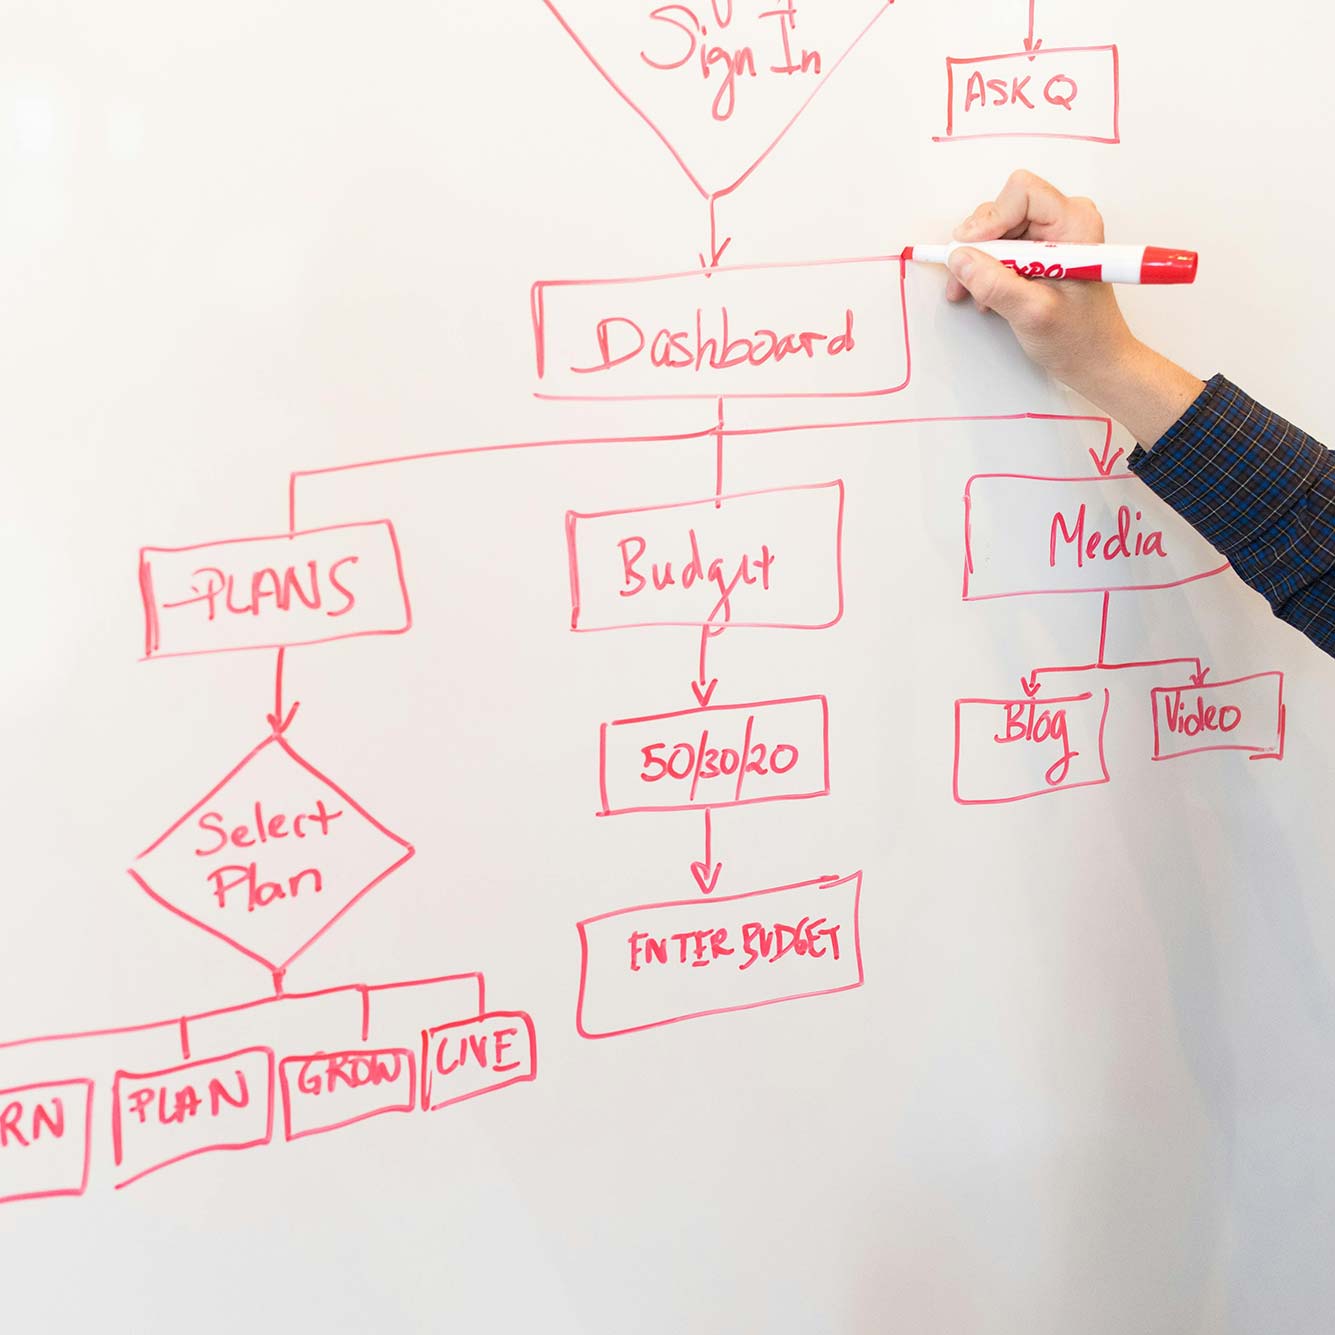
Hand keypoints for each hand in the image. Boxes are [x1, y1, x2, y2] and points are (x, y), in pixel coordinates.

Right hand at [945, 169, 1137, 389]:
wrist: (1095, 360)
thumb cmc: (1080, 338)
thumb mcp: (1032, 313)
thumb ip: (994, 284)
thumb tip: (960, 259)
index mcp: (1075, 224)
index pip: (1022, 193)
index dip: (989, 220)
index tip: (968, 250)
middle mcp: (1065, 221)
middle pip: (1004, 210)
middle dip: (978, 245)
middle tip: (966, 278)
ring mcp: (1052, 235)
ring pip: (997, 229)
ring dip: (978, 260)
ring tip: (975, 292)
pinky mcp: (1041, 250)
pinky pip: (1002, 245)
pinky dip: (985, 269)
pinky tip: (985, 293)